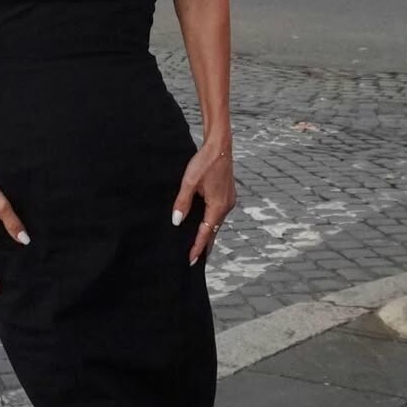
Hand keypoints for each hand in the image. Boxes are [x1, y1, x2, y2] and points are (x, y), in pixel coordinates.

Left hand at [171, 139, 235, 263]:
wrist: (220, 146)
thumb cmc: (204, 162)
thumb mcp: (189, 182)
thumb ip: (182, 203)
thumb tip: (176, 222)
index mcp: (217, 206)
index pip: (206, 233)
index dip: (197, 247)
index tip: (191, 260)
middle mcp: (226, 207)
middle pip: (214, 232)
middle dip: (204, 245)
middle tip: (195, 261)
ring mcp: (229, 201)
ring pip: (217, 224)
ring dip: (208, 235)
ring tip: (198, 247)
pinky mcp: (228, 196)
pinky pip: (219, 215)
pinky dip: (211, 224)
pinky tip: (204, 226)